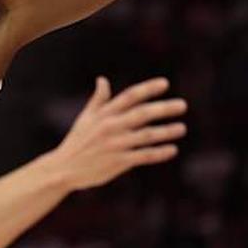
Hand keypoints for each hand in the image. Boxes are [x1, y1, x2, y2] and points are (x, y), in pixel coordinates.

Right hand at [49, 77, 186, 190]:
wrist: (64, 168)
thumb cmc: (77, 141)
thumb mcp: (85, 118)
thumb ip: (98, 100)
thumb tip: (102, 79)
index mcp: (103, 114)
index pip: (129, 97)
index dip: (148, 89)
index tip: (165, 83)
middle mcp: (110, 127)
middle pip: (142, 114)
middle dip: (163, 108)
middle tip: (183, 105)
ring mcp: (115, 145)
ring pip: (146, 135)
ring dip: (166, 131)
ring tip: (181, 128)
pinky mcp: (118, 162)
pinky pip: (144, 156)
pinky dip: (159, 153)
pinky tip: (172, 149)